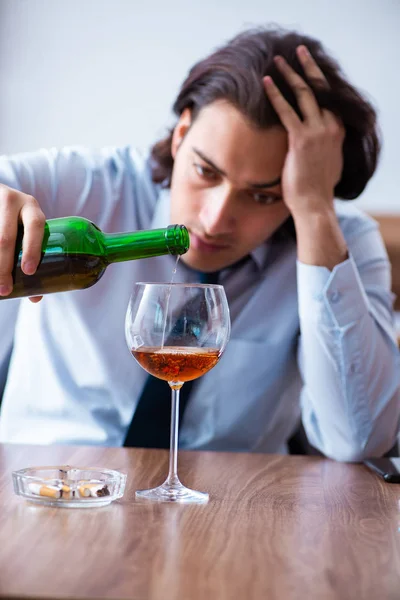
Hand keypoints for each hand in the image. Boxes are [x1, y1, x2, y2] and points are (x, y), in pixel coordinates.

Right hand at [0, 184, 45, 301]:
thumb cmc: (15, 219)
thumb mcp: (26, 228)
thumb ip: (31, 254)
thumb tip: (35, 296)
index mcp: (31, 208)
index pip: (35, 226)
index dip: (32, 249)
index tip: (29, 271)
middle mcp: (11, 201)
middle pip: (5, 238)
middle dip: (4, 267)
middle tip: (5, 289)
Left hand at [263, 45, 344, 218]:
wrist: (314, 204)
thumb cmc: (316, 189)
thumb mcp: (327, 163)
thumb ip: (324, 148)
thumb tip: (316, 147)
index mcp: (338, 131)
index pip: (329, 98)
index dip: (318, 81)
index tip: (308, 69)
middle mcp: (331, 127)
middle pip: (320, 88)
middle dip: (307, 67)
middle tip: (298, 51)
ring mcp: (318, 132)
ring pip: (304, 93)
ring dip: (290, 74)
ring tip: (277, 61)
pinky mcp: (301, 139)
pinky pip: (286, 111)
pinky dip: (275, 94)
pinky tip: (266, 82)